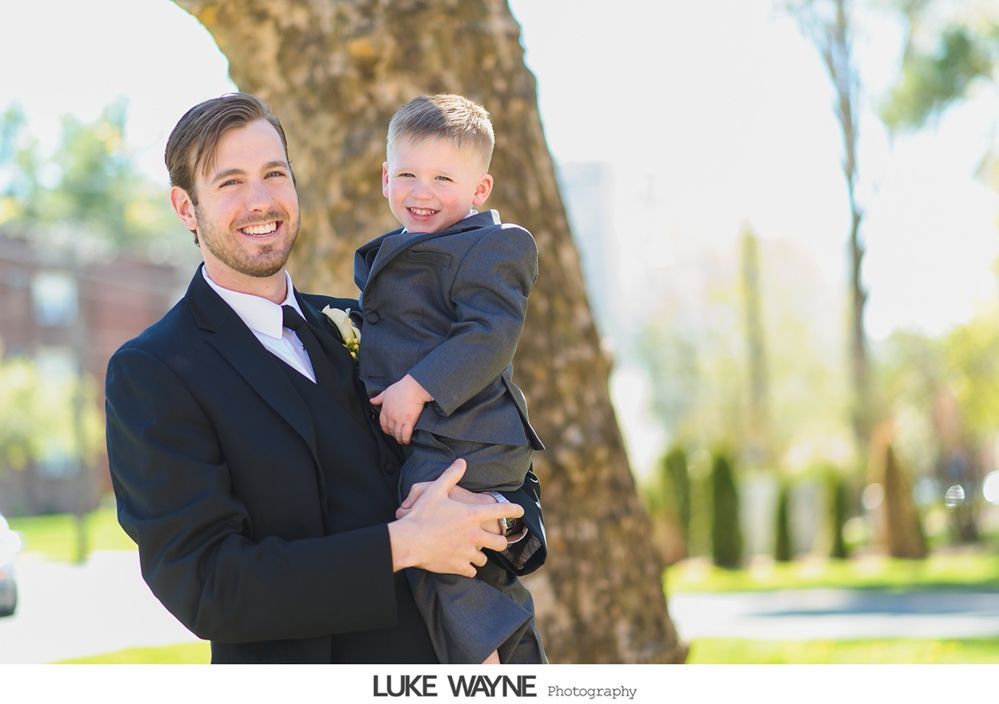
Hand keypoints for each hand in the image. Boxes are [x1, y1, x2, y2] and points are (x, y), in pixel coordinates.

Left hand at [370, 374, 431, 443]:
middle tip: (396, 436)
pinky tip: (406, 441)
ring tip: (401, 441)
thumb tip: (371, 400)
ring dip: (399, 439)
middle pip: (390, 430)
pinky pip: (405, 434)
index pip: (382, 423)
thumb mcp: (386, 392)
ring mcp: (399, 420)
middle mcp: (391, 416)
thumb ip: (378, 398)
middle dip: (392, 434)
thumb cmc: (401, 388)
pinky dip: (405, 439)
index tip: (388, 431)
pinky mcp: (409, 421)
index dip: (385, 429)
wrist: (413, 388)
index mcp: (385, 410)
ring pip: (397, 434)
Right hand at [387, 460, 523, 576]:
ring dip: (480, 555)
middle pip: (499, 543)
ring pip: (484, 559)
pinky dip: (468, 568)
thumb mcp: (435, 491)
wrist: (409, 542)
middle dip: (500, 542)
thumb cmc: (421, 515)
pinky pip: (471, 571)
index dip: (513, 510)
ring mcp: (467, 553)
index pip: (500, 511)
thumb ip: (451, 476)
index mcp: (472, 515)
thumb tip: (461, 462)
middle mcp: (474, 535)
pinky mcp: (458, 567)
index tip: (520, 511)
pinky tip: (464, 564)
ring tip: (474, 552)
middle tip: (497, 540)